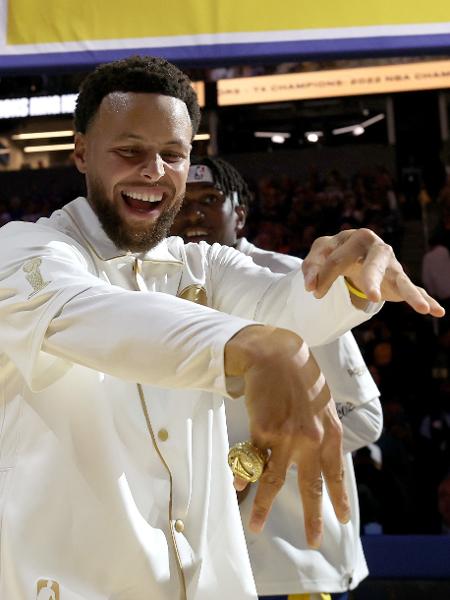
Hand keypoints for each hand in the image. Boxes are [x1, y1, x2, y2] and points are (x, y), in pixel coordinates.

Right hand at [224, 325, 348, 547]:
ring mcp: (286, 437)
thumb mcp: (322, 402)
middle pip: (309, 486)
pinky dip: (243, 477)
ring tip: (256, 526)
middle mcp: (311, 440)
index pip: (335, 474)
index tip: (340, 519)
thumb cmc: (300, 374)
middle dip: (312, 517)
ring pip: (273, 480)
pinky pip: (252, 461)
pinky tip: (237, 490)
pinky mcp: (263, 430)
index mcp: (329, 433)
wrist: (275, 354)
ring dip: (263, 506)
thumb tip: (318, 452)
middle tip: (313, 541)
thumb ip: (322, 428)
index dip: (337, 498)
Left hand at [302, 228, 444, 316]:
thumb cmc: (335, 252)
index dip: (324, 277)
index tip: (312, 293)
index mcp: (356, 237)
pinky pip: (413, 290)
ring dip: (411, 294)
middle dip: (373, 279)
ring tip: (422, 308)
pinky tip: (438, 311)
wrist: (352, 253)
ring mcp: (390, 264)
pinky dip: (425, 300)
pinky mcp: (397, 280)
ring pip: (399, 278)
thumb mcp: (319, 254)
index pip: (338, 259)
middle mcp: (377, 248)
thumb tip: (310, 288)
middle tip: (372, 296)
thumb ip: (311, 268)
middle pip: (374, 263)